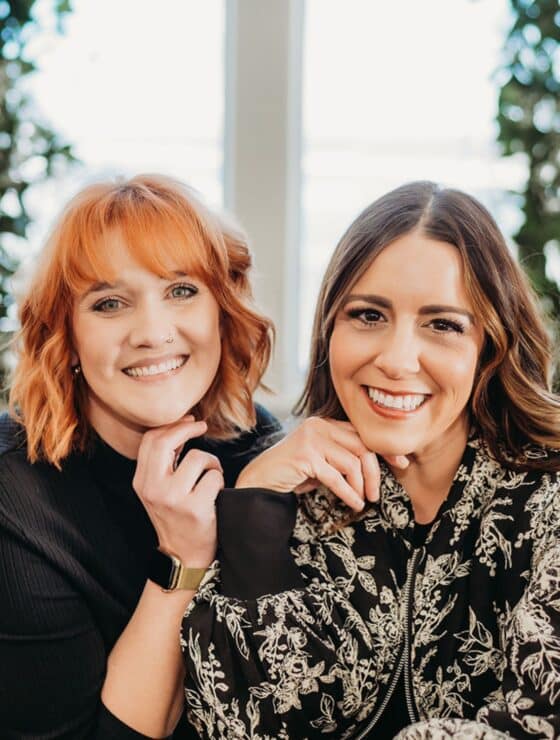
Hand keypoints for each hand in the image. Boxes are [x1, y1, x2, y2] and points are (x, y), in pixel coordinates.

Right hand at [133, 416, 223, 567]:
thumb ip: (165, 462)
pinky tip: (214, 493)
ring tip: (210, 477)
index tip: (189, 421)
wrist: (183, 555)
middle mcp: (153, 488)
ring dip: (211, 463)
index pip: (150, 440)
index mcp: (142, 481)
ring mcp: (173, 498)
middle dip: (187, 427)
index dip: (172, 425)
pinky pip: (214, 476)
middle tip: (201, 426)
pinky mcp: (194, 508)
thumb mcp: (159, 489)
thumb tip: (182, 425)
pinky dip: (219, 480)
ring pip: (198, 458)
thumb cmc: (177, 516)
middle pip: (166, 441)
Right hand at [236, 416, 407, 511]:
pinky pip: (337, 477)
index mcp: (325, 423)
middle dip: (375, 471)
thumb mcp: (321, 461)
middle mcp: (319, 426)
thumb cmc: (292, 474)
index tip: (400, 463)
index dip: (383, 449)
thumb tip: (376, 467)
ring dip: (361, 486)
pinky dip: (349, 493)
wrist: (259, 482)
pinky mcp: (305, 457)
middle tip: (377, 493)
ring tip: (362, 500)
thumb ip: (342, 457)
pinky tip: (354, 503)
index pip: (362, 433)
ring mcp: (311, 440)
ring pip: (352, 462)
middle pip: (362, 446)